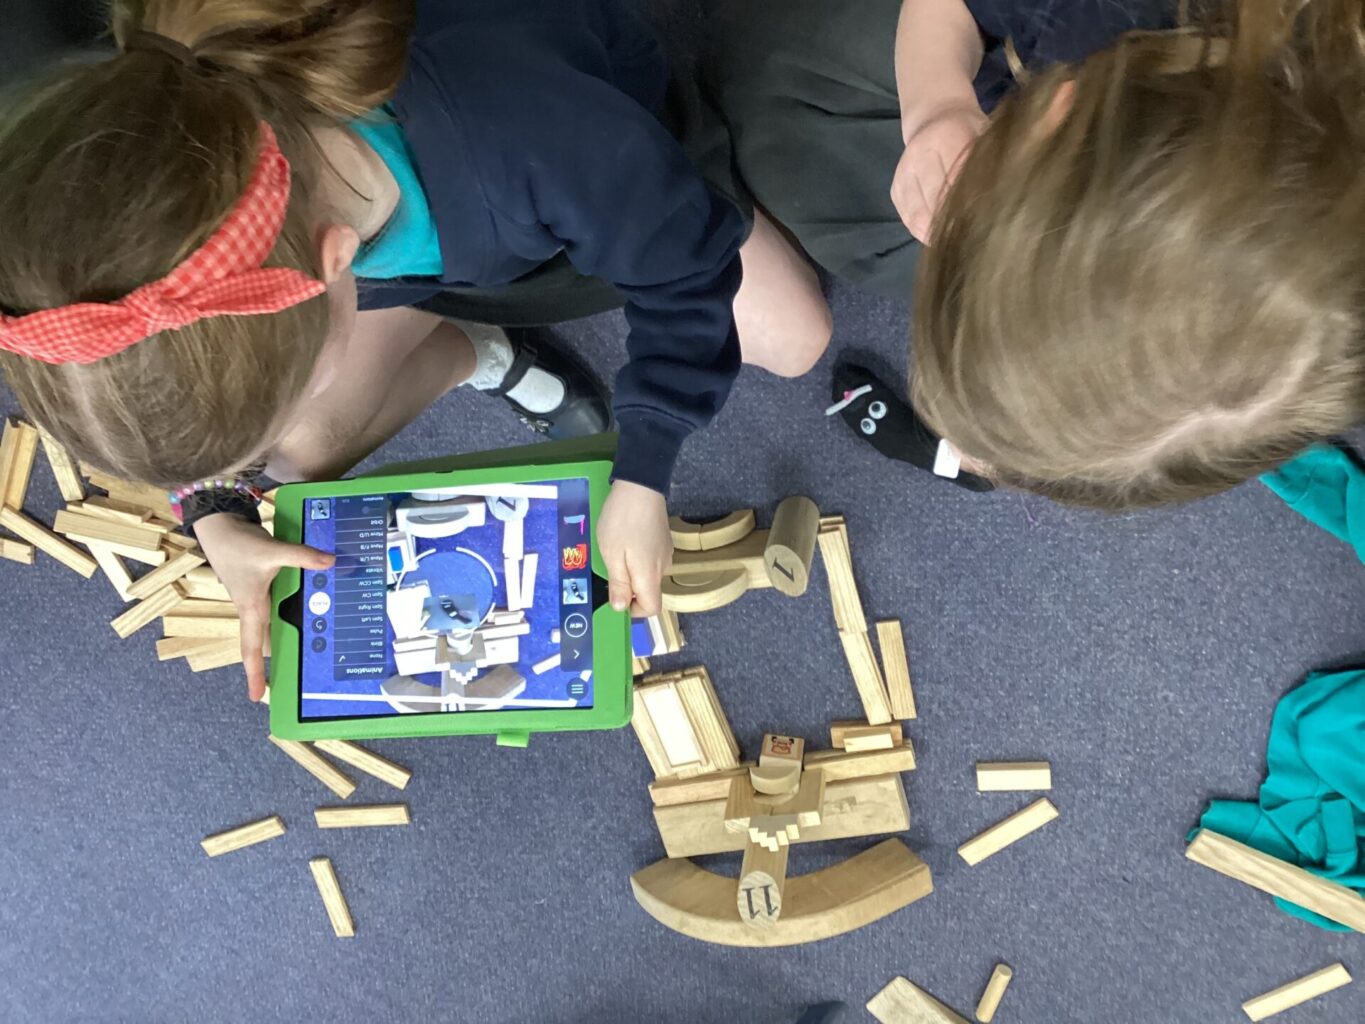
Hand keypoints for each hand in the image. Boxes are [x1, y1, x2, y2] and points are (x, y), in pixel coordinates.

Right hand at [193, 512, 334, 702]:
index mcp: (252, 609)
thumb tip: (331, 563)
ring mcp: (256, 599)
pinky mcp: (260, 587)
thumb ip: (302, 557)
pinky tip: (309, 609)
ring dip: (286, 635)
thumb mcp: (271, 552)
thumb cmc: (237, 545)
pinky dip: (291, 611)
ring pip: (272, 625)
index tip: (257, 696)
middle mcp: (253, 609)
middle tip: (293, 679)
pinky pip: (276, 606)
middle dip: (275, 660)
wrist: (219, 527)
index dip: (254, 673)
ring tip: (308, 651)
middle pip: (264, 642)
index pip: (251, 649)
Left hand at [596, 480, 671, 615]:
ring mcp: (665, 552)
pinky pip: (651, 559)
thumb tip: (620, 608)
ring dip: (631, 570)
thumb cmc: (622, 520)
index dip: (634, 610)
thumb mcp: (612, 554)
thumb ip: (618, 583)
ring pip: (648, 574)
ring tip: (615, 548)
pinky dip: (637, 557)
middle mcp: (663, 567)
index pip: (652, 608)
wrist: (641, 485)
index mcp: (650, 575)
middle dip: (628, 587)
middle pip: (649, 591)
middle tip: (608, 566)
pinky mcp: (663, 540)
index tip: (616, 597)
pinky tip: (626, 538)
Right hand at [892, 102, 987, 242]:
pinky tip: (939, 238)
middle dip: (954, 224)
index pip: (958, 181)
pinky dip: (923, 232)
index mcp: (945, 138)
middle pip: (936, 201)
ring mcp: (903, 174)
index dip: (971, 206)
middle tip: (973, 242)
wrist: (934, 117)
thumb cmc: (969, 129)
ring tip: (956, 244)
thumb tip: (1004, 198)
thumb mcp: (986, 136)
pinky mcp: (896, 188)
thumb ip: (993, 162)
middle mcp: (918, 156)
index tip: (987, 225)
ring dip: (937, 233)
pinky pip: (908, 218)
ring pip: (919, 215)